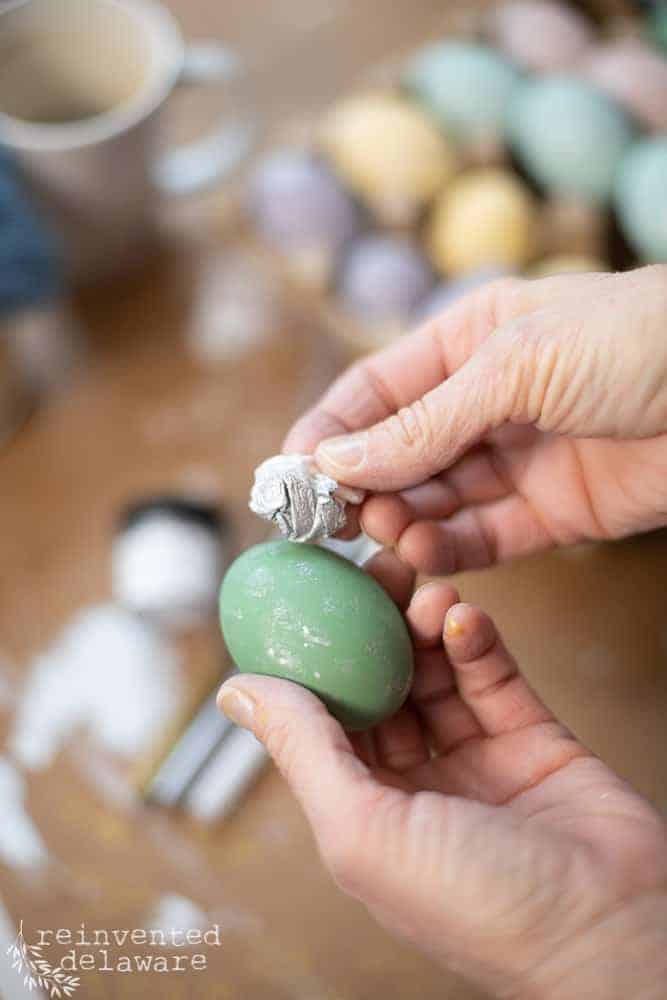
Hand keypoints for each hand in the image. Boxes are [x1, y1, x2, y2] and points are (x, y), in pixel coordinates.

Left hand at [218, 553, 666, 998]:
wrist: (612, 928)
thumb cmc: (479, 906)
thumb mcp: (362, 829)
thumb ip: (303, 750)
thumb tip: (235, 691)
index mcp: (366, 814)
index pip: (326, 720)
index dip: (315, 659)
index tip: (308, 601)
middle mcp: (416, 788)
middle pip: (382, 688)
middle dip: (373, 631)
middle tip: (374, 573)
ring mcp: (475, 763)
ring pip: (437, 676)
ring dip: (424, 627)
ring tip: (423, 588)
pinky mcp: (530, 741)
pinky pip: (493, 678)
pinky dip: (475, 641)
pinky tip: (462, 614)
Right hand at [285, 266, 666, 574]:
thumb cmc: (637, 340)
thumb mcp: (514, 366)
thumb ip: (424, 422)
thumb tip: (334, 461)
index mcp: (469, 339)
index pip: (376, 390)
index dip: (328, 429)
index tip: (287, 473)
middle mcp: (485, 401)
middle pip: (398, 450)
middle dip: (359, 482)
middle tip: (325, 518)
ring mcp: (517, 459)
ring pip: (434, 498)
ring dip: (400, 516)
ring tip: (379, 529)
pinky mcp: (551, 512)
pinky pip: (482, 536)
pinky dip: (446, 546)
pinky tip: (420, 548)